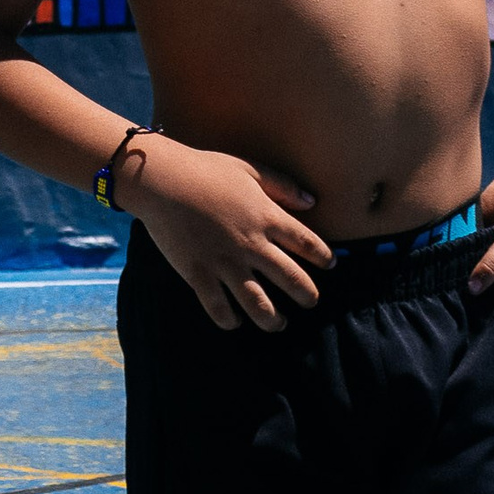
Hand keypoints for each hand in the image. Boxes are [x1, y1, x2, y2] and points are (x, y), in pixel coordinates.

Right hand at [121, 137, 332, 331]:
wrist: (162, 180)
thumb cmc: (205, 169)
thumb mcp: (249, 169)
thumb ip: (283, 186)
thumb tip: (312, 202)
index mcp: (266, 217)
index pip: (306, 243)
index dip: (323, 256)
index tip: (330, 264)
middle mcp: (251, 245)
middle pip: (292, 279)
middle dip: (308, 295)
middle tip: (311, 301)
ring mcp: (225, 263)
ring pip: (259, 304)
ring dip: (274, 319)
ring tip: (279, 323)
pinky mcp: (199, 274)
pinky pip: (219, 308)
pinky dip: (229, 320)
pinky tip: (235, 321)